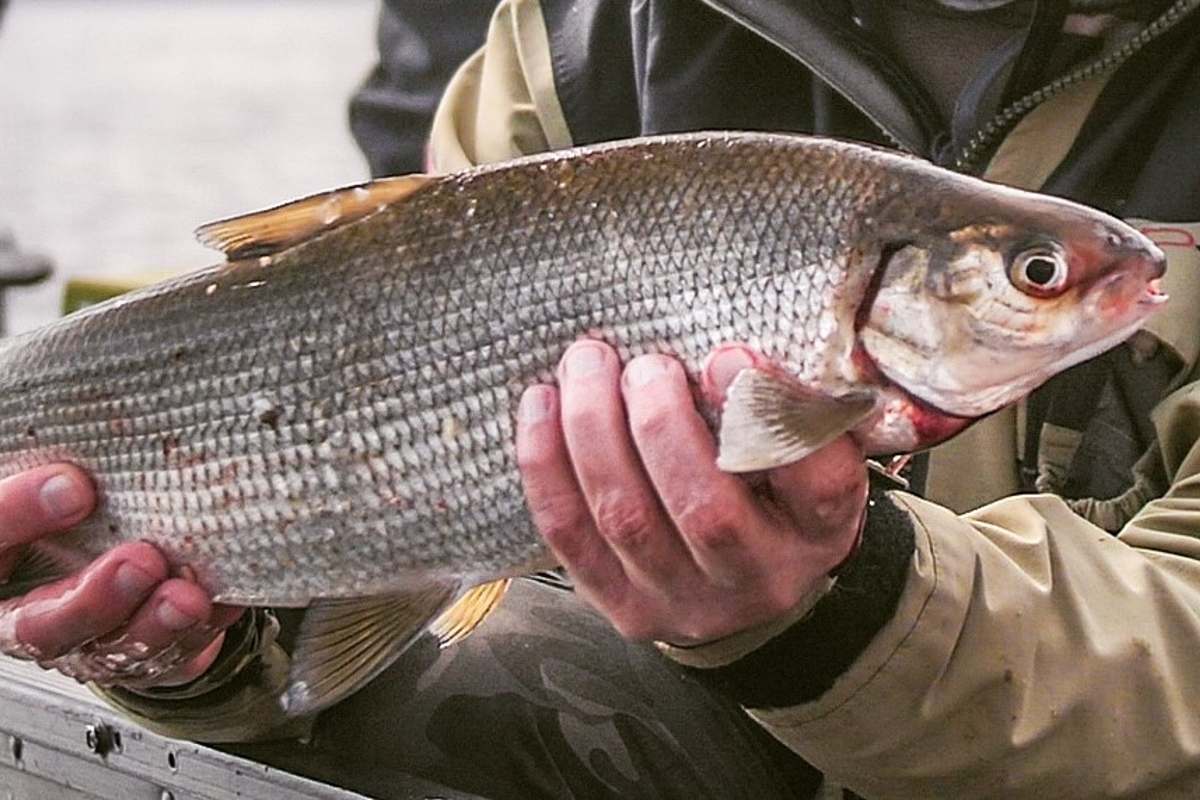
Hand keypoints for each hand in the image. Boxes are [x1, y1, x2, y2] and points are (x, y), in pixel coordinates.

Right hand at [0, 464, 243, 687]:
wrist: (117, 552)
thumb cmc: (81, 507)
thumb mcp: (62, 479)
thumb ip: (65, 464)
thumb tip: (91, 438)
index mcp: (0, 559)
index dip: (20, 516)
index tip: (73, 484)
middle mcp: (26, 614)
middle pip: (40, 625)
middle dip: (94, 597)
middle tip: (141, 561)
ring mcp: (83, 645)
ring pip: (110, 651)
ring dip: (155, 625)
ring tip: (188, 597)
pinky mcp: (135, 661)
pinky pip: (168, 657)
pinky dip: (200, 630)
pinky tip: (223, 602)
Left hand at [516, 341, 866, 645]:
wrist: (740, 590)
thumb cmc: (771, 495)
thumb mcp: (808, 452)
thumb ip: (788, 406)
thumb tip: (728, 354)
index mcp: (818, 530)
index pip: (817, 484)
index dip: (769, 419)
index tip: (727, 354)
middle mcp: (756, 578)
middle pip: (705, 510)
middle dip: (660, 423)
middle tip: (644, 364)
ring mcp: (681, 600)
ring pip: (627, 517)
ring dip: (594, 430)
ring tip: (587, 365)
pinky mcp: (619, 604)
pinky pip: (569, 533)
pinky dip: (547, 464)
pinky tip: (541, 405)